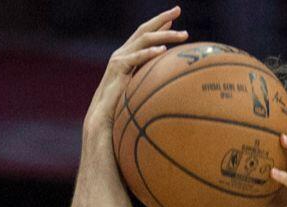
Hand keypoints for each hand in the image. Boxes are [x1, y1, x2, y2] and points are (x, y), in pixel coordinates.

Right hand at [83, 7, 188, 131]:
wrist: (103, 115)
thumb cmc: (122, 104)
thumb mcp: (140, 87)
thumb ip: (150, 77)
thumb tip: (168, 77)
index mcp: (128, 54)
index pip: (146, 33)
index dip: (160, 23)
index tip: (175, 15)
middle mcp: (122, 52)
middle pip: (145, 30)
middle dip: (162, 18)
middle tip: (178, 9)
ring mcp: (119, 58)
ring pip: (144, 40)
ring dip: (165, 35)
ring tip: (183, 34)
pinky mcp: (118, 68)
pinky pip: (136, 58)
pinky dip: (149, 53)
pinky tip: (163, 51)